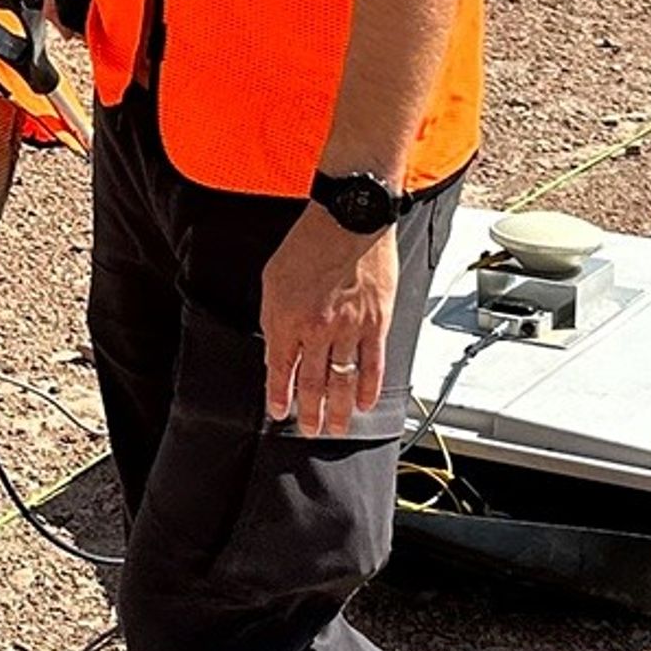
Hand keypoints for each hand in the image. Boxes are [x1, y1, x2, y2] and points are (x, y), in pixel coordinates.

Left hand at [260, 208, 398, 434]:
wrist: (348, 219)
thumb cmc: (308, 243)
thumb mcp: (273, 279)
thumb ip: (274, 318)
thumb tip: (277, 349)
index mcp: (287, 318)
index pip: (279, 369)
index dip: (279, 396)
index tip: (279, 412)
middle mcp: (317, 329)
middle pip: (311, 383)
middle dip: (308, 413)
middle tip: (309, 430)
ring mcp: (350, 328)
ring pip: (342, 381)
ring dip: (337, 410)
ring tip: (336, 428)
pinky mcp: (377, 322)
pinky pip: (373, 365)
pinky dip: (368, 389)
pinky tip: (364, 404)